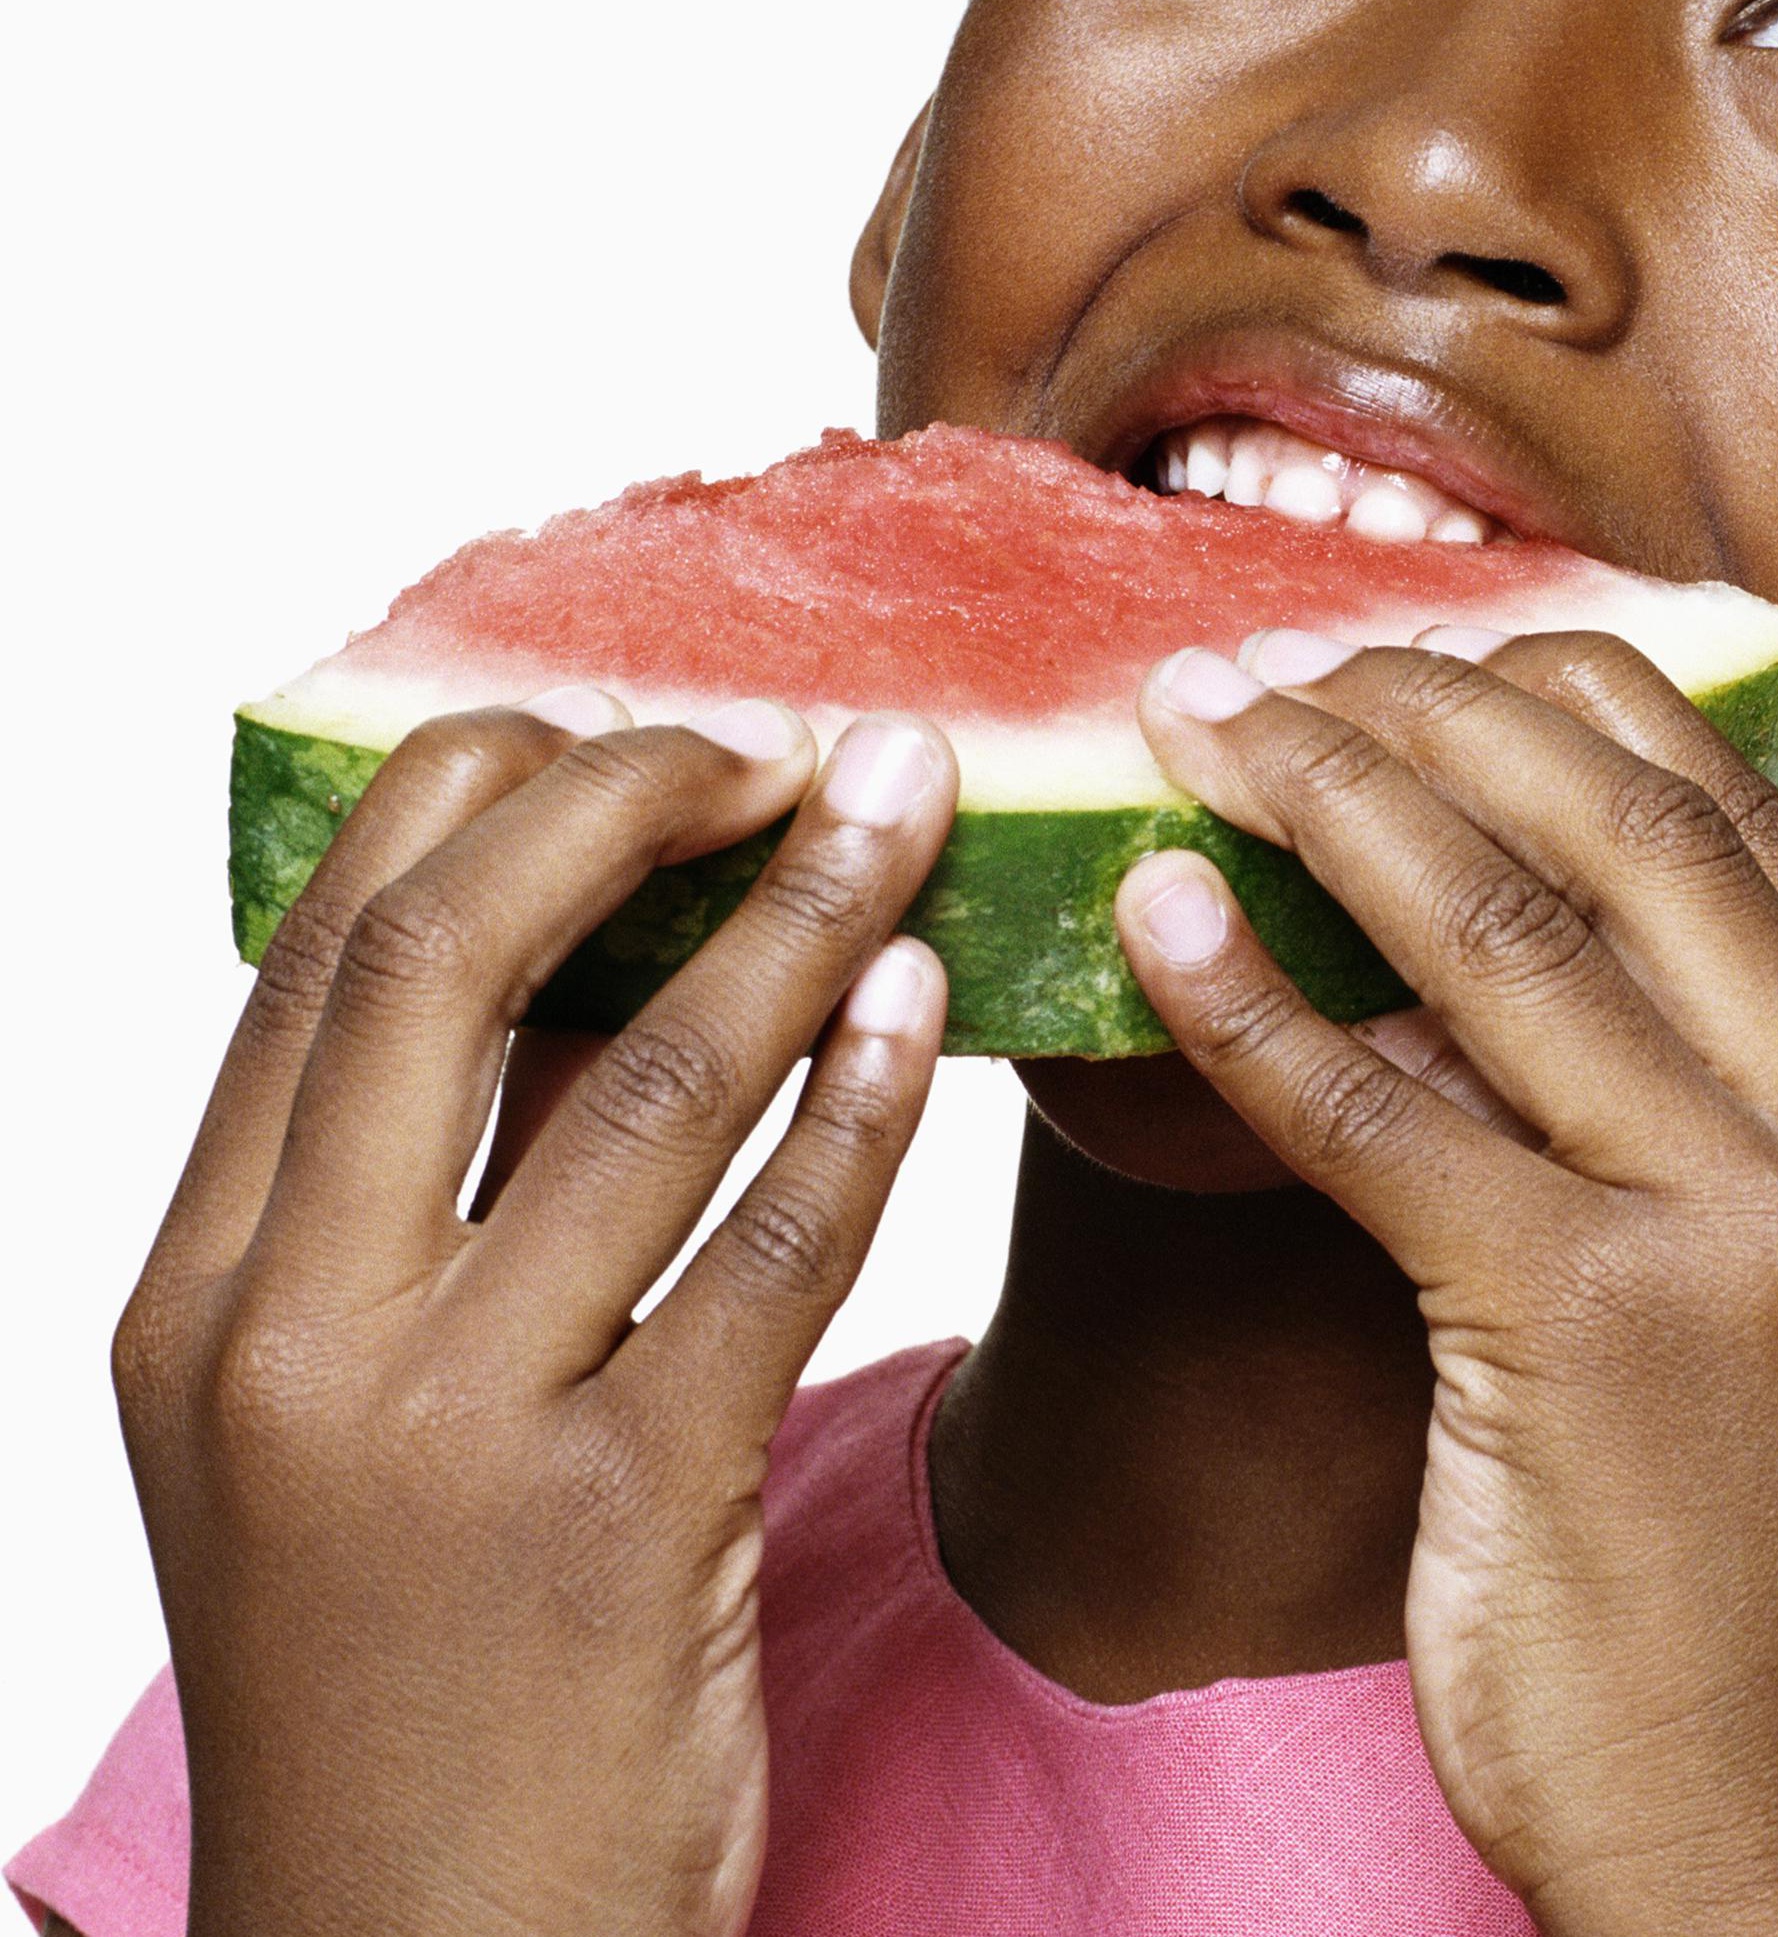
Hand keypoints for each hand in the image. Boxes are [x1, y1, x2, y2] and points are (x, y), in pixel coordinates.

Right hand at [114, 695, 956, 1936]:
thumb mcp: (331, 1433)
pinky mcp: (613, 1521)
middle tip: (791, 735)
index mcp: (196, 1292)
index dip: (493, 798)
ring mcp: (439, 1429)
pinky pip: (771, 1250)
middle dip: (635, 798)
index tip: (646, 735)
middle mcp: (283, 1337)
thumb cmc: (399, 1690)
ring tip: (913, 801)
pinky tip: (934, 1002)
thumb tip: (580, 962)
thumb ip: (418, 1211)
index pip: (325, 951)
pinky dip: (864, 1103)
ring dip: (805, 912)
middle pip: (450, 955)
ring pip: (641, 1080)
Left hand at [1121, 630, 1777, 1936]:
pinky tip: (1151, 921)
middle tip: (1267, 665)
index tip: (1411, 647)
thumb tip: (1473, 915)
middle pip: (1632, 831)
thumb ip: (1693, 1108)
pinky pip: (1385, 1113)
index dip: (1559, 698)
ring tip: (1193, 729)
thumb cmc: (1745, 1572)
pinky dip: (1251, 1000)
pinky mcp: (1597, 1326)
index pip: (1742, 823)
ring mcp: (1751, 1229)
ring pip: (1512, 931)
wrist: (1770, 1835)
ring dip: (1326, 800)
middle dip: (1431, 709)